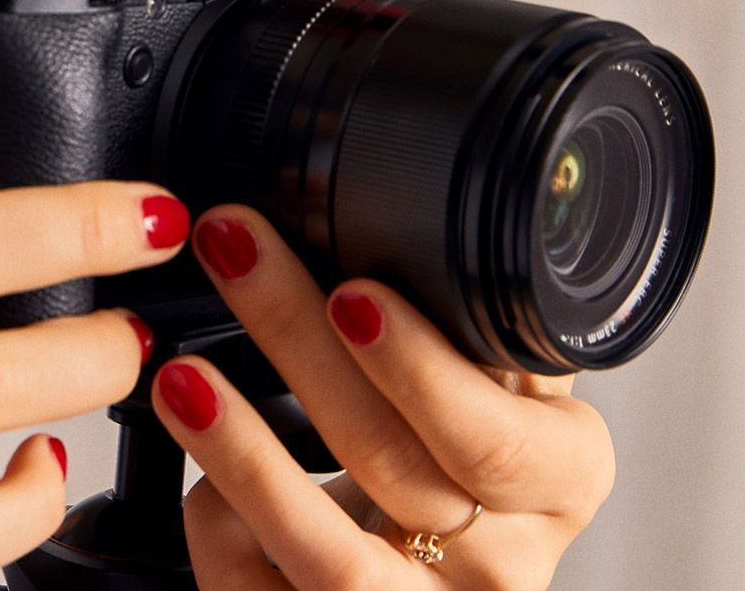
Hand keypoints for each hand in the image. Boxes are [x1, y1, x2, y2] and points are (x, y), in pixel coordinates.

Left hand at [152, 206, 613, 588]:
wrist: (440, 576)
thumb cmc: (474, 462)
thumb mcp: (507, 385)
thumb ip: (481, 325)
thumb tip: (398, 191)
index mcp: (560, 478)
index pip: (499, 437)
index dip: (425, 371)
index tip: (355, 293)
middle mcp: (501, 561)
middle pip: (399, 467)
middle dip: (302, 347)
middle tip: (237, 252)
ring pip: (330, 556)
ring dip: (246, 455)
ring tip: (185, 375)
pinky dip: (220, 528)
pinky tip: (194, 474)